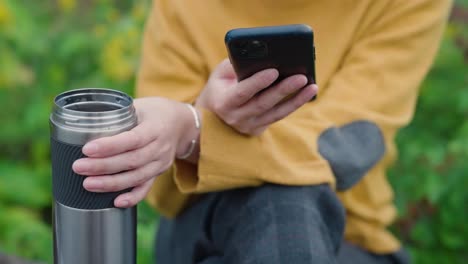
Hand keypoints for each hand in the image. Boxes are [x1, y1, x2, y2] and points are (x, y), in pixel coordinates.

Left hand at [72, 97, 196, 207]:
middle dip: (103, 166)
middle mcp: (160, 147)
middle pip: (132, 161)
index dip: (110, 146)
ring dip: (111, 183)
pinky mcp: (158, 173)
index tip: (87, 149)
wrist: (181, 124)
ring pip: (136, 177)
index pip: (132, 139)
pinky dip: (132, 197)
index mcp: (155, 128)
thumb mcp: (140, 105)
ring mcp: (161, 162)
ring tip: (88, 184)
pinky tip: (116, 202)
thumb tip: (83, 120)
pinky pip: (146, 187)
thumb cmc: (154, 112)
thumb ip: (118, 114)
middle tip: (78, 167)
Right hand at [196, 59, 317, 135]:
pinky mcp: (259, 130)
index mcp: (224, 102)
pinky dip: (293, 104)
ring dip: (296, 100)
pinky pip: (278, 116)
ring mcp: (248, 126)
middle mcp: (236, 118)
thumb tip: (262, 55)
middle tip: (301, 77)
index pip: (242, 93)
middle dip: (283, 89)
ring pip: (276, 113)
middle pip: (263, 103)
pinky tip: (306, 93)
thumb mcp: (221, 74)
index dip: (257, 82)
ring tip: (312, 86)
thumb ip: (237, 64)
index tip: (274, 71)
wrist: (212, 118)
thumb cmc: (219, 87)